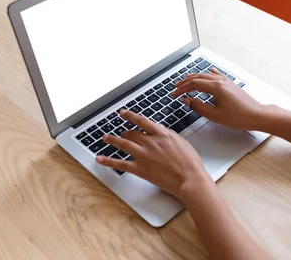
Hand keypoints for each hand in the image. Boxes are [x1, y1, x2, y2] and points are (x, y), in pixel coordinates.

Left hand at [95, 110, 211, 200]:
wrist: (189, 178)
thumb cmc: (190, 163)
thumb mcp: (181, 142)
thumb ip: (168, 135)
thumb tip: (161, 132)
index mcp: (161, 134)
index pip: (142, 121)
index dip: (131, 116)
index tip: (124, 113)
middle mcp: (150, 142)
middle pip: (132, 133)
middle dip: (125, 132)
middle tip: (121, 133)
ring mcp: (143, 155)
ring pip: (123, 144)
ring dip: (112, 140)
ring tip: (106, 138)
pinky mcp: (140, 169)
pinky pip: (120, 163)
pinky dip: (108, 161)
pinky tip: (100, 159)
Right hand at [172, 68, 265, 130]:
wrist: (256, 115)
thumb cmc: (238, 117)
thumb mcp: (215, 115)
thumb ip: (198, 107)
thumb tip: (187, 100)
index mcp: (215, 88)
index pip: (193, 84)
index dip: (182, 89)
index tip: (174, 94)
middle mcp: (220, 81)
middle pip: (198, 78)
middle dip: (185, 82)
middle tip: (176, 87)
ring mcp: (226, 81)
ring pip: (206, 76)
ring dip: (195, 77)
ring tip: (186, 80)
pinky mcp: (231, 84)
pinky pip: (217, 75)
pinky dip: (209, 74)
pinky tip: (209, 71)